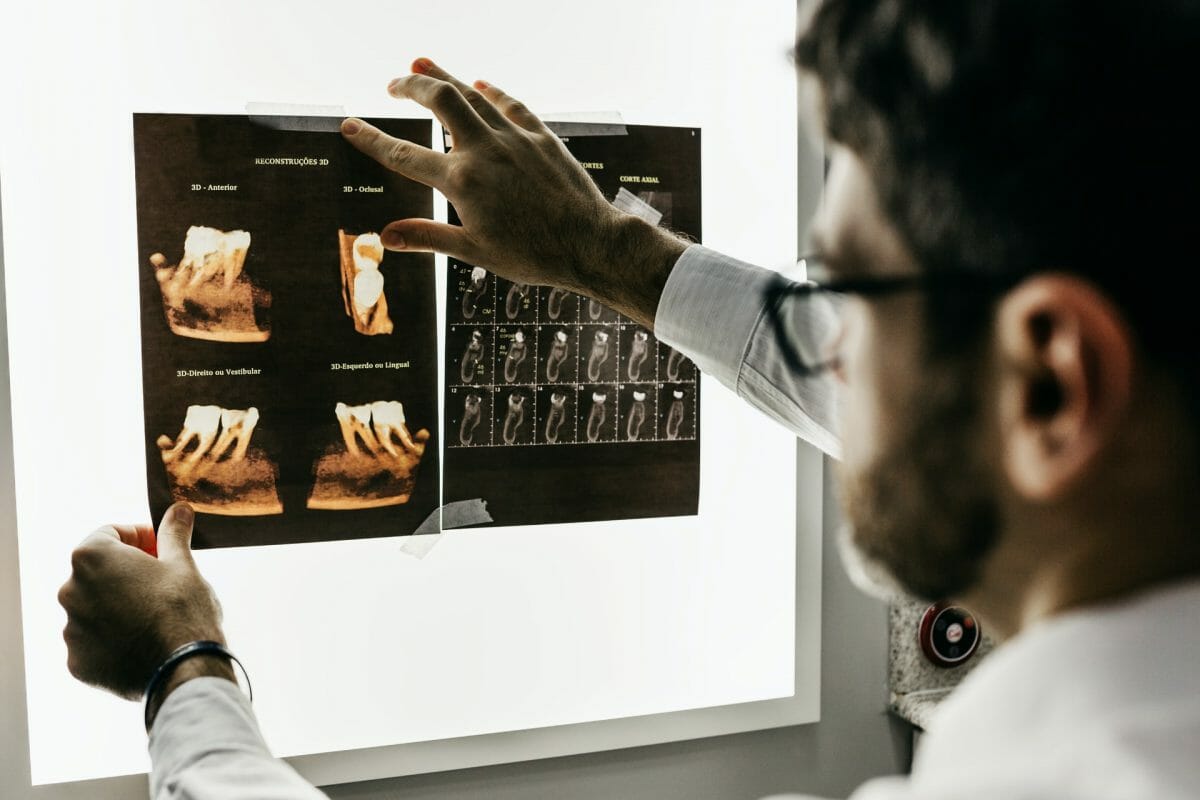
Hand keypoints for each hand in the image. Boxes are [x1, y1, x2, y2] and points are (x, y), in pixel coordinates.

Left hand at [58, 503, 229, 700]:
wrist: (183, 669)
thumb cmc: (183, 610)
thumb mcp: (183, 564)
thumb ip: (173, 534)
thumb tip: (179, 510)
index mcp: (92, 558)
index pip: (110, 534)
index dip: (140, 538)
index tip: (162, 549)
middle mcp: (70, 591)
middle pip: (100, 572)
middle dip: (128, 572)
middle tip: (162, 582)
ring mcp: (71, 629)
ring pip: (96, 608)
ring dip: (119, 605)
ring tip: (155, 616)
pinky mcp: (77, 662)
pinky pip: (94, 641)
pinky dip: (113, 638)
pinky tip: (143, 642)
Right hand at [340, 58, 687, 328]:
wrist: (591, 244)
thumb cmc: (534, 256)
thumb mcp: (475, 252)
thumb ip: (428, 237)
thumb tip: (384, 236)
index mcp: (462, 182)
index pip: (403, 154)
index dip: (371, 138)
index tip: (348, 124)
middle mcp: (485, 151)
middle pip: (439, 101)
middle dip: (410, 85)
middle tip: (392, 83)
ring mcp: (515, 139)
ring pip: (473, 94)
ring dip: (445, 77)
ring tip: (421, 65)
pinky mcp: (542, 137)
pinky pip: (512, 105)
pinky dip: (493, 92)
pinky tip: (482, 84)